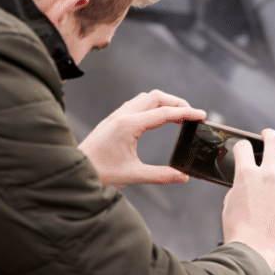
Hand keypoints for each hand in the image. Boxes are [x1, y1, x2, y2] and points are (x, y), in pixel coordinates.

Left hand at [79, 90, 205, 188]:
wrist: (72, 170)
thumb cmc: (99, 173)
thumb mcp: (132, 176)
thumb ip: (160, 175)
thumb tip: (183, 177)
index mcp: (129, 126)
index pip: (164, 113)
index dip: (186, 113)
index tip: (202, 115)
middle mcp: (122, 116)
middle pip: (156, 97)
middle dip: (177, 102)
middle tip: (192, 115)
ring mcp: (116, 116)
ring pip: (146, 98)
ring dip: (164, 102)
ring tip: (178, 115)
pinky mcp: (112, 120)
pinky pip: (136, 104)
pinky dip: (152, 106)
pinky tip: (156, 118)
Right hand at [221, 129, 274, 271]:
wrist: (253, 252)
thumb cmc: (239, 232)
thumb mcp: (230, 203)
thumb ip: (240, 186)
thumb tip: (248, 179)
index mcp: (246, 175)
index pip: (245, 147)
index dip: (244, 147)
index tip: (247, 150)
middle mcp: (268, 175)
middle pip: (274, 141)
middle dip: (270, 136)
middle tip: (269, 136)